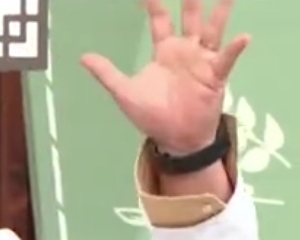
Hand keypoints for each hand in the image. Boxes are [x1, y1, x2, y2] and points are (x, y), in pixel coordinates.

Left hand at [81, 0, 249, 154]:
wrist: (174, 138)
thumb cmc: (151, 115)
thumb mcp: (124, 92)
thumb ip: (106, 73)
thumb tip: (83, 56)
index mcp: (164, 51)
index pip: (159, 19)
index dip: (153, 3)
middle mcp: (186, 50)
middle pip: (189, 17)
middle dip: (189, 0)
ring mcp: (203, 61)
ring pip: (213, 30)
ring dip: (220, 12)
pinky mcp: (215, 76)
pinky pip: (227, 60)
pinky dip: (235, 49)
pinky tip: (243, 37)